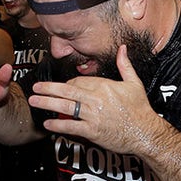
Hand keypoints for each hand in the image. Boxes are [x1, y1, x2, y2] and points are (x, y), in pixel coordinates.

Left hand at [29, 45, 161, 155]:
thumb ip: (125, 65)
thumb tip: (123, 48)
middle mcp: (96, 99)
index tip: (62, 87)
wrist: (146, 133)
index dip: (68, 83)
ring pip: (65, 107)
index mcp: (104, 86)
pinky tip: (48, 124)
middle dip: (49, 89)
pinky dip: (58, 125)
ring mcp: (93, 115)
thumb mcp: (134, 83)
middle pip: (67, 91)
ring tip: (34, 101)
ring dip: (48, 103)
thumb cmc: (141, 109)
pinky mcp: (92, 131)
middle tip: (35, 87)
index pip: (79, 81)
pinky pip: (71, 126)